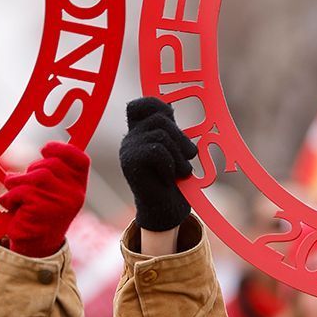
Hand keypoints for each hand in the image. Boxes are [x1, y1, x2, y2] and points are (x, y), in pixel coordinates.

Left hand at [0, 142, 88, 257]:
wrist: (37, 248)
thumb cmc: (42, 216)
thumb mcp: (55, 194)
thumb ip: (55, 174)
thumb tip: (47, 152)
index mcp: (79, 188)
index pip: (80, 160)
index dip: (63, 149)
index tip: (45, 149)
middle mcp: (73, 194)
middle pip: (52, 165)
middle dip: (32, 169)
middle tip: (24, 182)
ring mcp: (58, 202)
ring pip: (35, 176)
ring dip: (18, 182)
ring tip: (14, 193)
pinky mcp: (40, 209)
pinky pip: (20, 191)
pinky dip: (10, 197)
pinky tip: (11, 205)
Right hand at [119, 97, 197, 232]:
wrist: (164, 211)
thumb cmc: (173, 180)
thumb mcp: (175, 150)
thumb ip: (170, 131)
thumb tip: (170, 108)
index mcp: (140, 132)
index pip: (141, 105)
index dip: (157, 105)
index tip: (172, 118)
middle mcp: (130, 138)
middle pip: (160, 119)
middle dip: (180, 137)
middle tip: (188, 156)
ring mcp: (128, 150)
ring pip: (161, 135)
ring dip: (179, 155)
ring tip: (181, 172)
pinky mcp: (130, 163)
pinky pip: (158, 151)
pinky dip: (170, 165)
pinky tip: (169, 178)